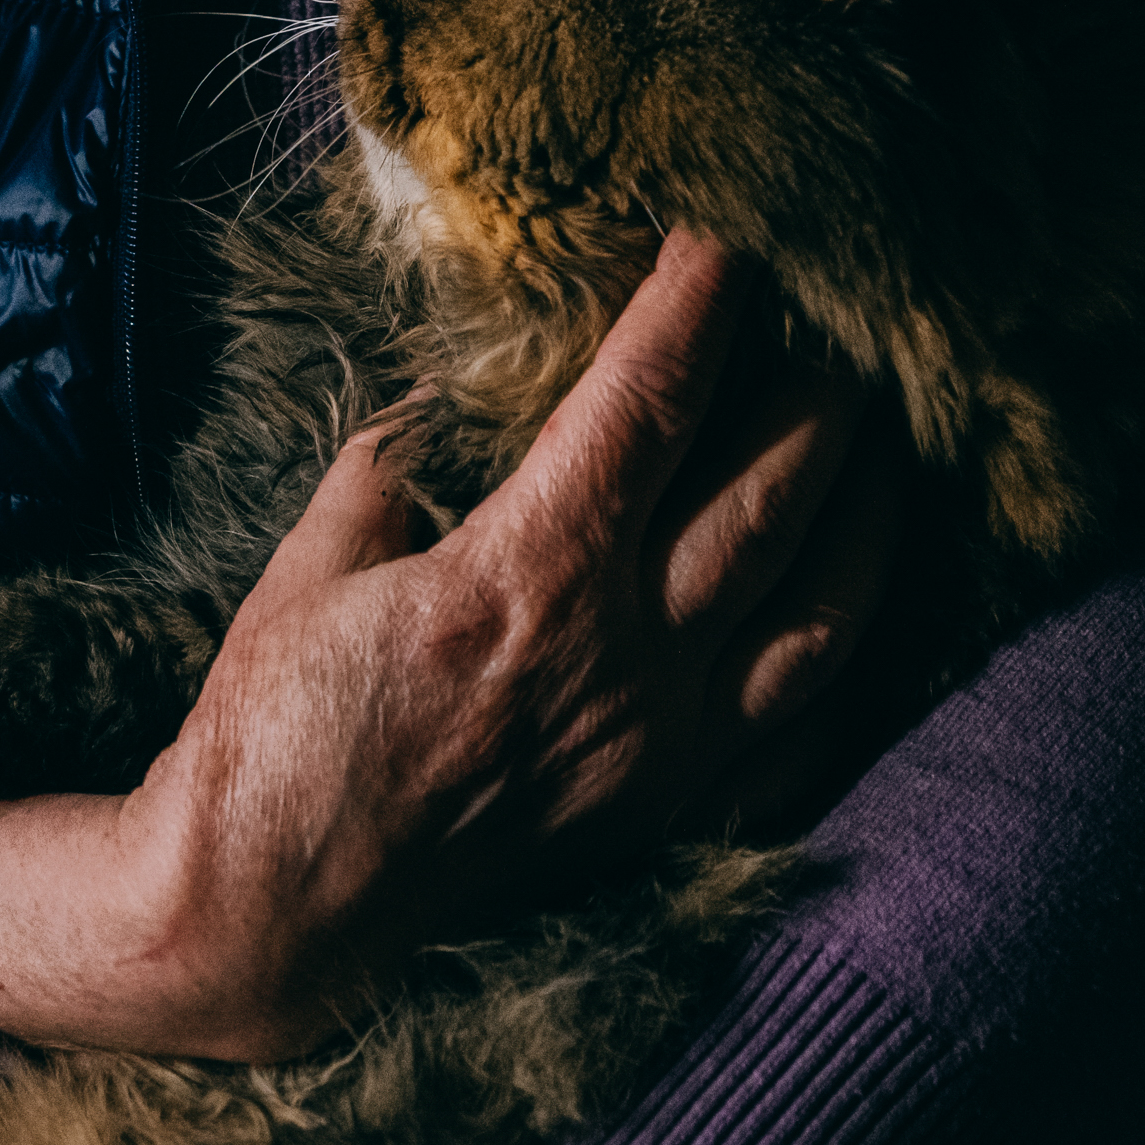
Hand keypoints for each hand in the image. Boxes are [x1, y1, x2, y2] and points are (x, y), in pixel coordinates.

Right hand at [0, 232, 897, 1057]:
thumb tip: (426, 414)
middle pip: (773, 486)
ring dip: (863, 509)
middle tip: (838, 314)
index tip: (733, 229)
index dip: (703, 300)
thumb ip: (383, 474)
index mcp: (528, 570)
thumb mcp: (306, 570)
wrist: (273, 915)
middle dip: (818, 385)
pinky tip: (851, 602)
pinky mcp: (670, 813)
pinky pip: (804, 729)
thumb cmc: (273, 734)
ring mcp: (664, 743)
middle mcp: (624, 653)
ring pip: (823, 606)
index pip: (652, 398)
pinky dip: (844, 655)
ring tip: (871, 441)